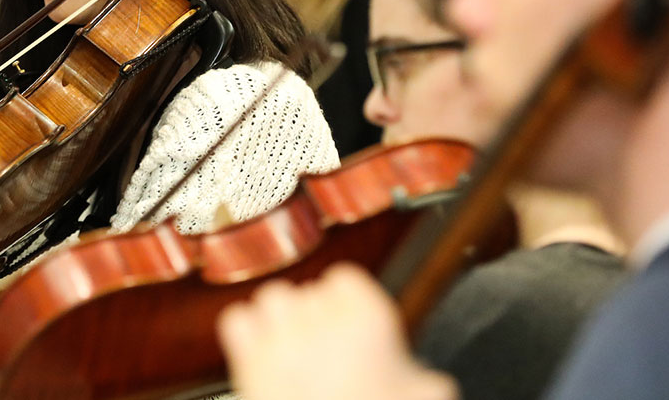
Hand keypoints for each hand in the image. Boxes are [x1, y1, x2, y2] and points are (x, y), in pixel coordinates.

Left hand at [218, 265, 457, 399]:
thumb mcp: (424, 396)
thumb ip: (426, 382)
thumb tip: (430, 383)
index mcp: (366, 320)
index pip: (346, 279)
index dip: (347, 301)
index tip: (351, 321)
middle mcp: (319, 321)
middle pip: (308, 290)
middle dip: (315, 317)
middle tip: (327, 350)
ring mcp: (280, 340)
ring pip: (273, 298)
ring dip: (281, 318)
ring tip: (294, 347)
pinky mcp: (248, 362)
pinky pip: (238, 321)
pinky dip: (247, 331)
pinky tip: (263, 352)